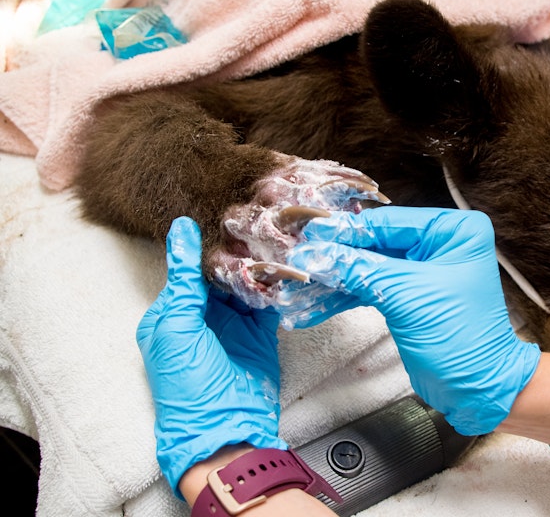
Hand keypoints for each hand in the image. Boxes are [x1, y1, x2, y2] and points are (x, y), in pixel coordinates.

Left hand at [137, 217, 286, 496]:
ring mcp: (233, 323)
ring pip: (247, 282)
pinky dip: (276, 285)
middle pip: (221, 271)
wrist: (225, 428)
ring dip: (259, 265)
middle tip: (258, 221)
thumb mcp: (177, 326)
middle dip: (238, 250)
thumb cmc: (187, 383)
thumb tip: (181, 228)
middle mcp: (204, 313)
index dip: (207, 243)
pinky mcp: (259, 332)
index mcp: (173, 311)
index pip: (191, 267)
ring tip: (274, 236)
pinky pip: (267, 300)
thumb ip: (183, 279)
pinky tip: (285, 266)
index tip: (225, 213)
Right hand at [291, 206, 540, 435]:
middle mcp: (439, 245)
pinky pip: (369, 290)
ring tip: (297, 289)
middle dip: (335, 258)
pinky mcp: (408, 298)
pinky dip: (343, 298)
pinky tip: (312, 305)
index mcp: (453, 231)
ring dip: (333, 281)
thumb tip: (317, 254)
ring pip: (367, 269)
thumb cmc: (462, 337)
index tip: (309, 234)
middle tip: (297, 260)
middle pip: (374, 244)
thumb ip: (361, 271)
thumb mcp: (407, 296)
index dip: (346, 231)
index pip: (389, 223)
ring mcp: (422, 272)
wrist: (479, 390)